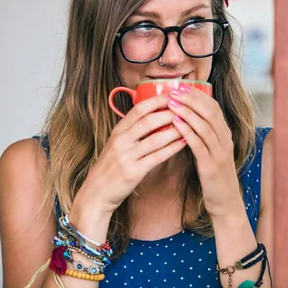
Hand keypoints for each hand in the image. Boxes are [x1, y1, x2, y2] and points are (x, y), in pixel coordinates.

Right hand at [79, 95, 186, 214]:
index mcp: (118, 130)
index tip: (175, 94)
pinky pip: (158, 157)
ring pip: (156, 138)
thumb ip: (133, 130)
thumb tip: (156, 115)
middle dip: (170, 112)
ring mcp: (127, 156)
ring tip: (191, 124)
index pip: (139, 109)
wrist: (96, 193)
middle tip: (188, 107)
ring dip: (175, 130)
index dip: (158, 100)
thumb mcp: (117, 144)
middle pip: (149, 120)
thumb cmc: (111, 166)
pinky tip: (184, 143)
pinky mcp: (134, 171)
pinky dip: (173, 148)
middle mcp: (122, 140)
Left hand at [167, 85, 242, 217]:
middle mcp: (224, 139)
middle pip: (209, 112)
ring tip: (171, 102)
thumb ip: (202, 135)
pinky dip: (187, 131)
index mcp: (224, 134)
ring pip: (204, 125)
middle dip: (191, 99)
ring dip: (187, 111)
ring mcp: (219, 152)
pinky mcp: (211, 165)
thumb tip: (185, 118)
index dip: (198, 95)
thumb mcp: (210, 150)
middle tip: (174, 90)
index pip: (213, 107)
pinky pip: (199, 144)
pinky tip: (175, 123)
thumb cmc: (213, 175)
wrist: (225, 201)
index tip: (182, 86)